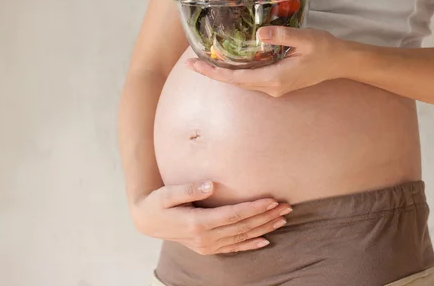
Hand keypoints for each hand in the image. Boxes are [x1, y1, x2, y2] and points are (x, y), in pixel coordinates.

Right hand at [130, 181, 291, 254]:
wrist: (146, 220)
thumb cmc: (158, 202)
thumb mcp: (168, 193)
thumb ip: (189, 189)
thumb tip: (210, 184)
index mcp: (197, 223)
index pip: (232, 215)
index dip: (253, 208)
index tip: (271, 200)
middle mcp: (205, 238)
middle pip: (242, 227)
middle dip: (266, 217)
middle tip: (287, 206)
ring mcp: (207, 246)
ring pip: (242, 237)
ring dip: (264, 228)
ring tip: (283, 219)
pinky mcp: (208, 248)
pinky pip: (233, 248)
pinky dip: (250, 245)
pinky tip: (266, 241)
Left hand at [186, 27, 341, 96]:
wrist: (341, 63)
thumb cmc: (325, 49)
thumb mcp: (305, 38)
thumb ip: (282, 36)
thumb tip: (259, 33)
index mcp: (275, 78)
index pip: (237, 78)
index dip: (214, 73)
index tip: (195, 66)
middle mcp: (272, 87)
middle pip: (236, 83)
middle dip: (213, 73)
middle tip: (192, 62)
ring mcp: (275, 88)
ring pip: (243, 82)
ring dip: (224, 73)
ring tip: (205, 62)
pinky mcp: (278, 83)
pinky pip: (252, 80)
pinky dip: (237, 72)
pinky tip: (229, 62)